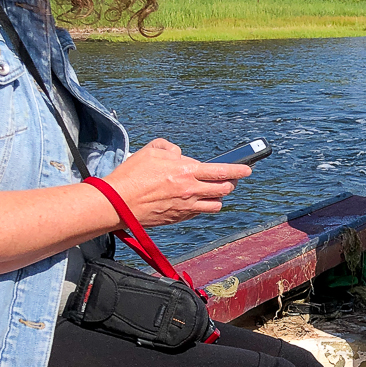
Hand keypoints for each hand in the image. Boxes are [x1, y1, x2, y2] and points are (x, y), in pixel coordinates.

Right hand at [104, 139, 250, 225]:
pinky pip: (199, 213)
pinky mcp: (178, 218)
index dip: (239, 169)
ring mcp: (185, 207)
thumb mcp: (150, 151)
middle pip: (224, 190)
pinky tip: (196, 200)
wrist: (116, 204)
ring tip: (215, 191)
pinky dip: (202, 207)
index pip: (222, 171)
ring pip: (215, 205)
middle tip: (231, 179)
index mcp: (187, 172)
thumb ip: (169, 148)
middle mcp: (190, 191)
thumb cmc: (131, 176)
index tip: (247, 168)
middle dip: (232, 183)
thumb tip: (178, 154)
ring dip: (219, 197)